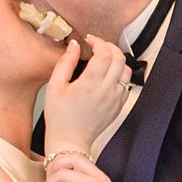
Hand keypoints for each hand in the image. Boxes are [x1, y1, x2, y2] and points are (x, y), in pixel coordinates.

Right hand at [39, 36, 127, 154]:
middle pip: (119, 58)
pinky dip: (120, 74)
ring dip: (117, 60)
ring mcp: (115, 99)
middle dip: (109, 47)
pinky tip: (108, 74)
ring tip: (104, 58)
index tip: (89, 40)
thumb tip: (74, 45)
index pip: (104, 54)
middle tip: (97, 46)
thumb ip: (65, 62)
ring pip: (127, 70)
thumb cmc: (59, 116)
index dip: (98, 42)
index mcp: (90, 85)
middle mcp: (106, 91)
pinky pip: (127, 84)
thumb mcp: (55, 87)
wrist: (70, 141)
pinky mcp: (119, 106)